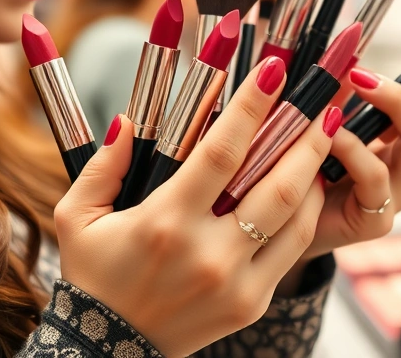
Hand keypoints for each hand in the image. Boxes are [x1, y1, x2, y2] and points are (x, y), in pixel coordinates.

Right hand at [55, 57, 335, 356]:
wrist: (106, 351)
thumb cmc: (93, 276)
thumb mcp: (76, 217)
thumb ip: (103, 165)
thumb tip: (129, 121)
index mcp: (165, 223)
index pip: (222, 153)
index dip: (252, 107)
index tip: (273, 70)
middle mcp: (209, 253)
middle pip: (278, 185)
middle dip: (307, 136)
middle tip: (322, 102)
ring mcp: (237, 282)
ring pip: (297, 218)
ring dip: (315, 172)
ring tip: (324, 137)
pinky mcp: (252, 302)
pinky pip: (292, 250)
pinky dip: (306, 213)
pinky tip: (308, 186)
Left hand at [301, 37, 400, 260]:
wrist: (274, 228)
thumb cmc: (295, 170)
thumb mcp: (315, 124)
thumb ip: (332, 95)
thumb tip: (338, 54)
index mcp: (394, 142)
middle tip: (367, 73)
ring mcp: (393, 195)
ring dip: (388, 106)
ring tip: (353, 85)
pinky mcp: (376, 220)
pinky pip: (375, 176)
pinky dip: (354, 148)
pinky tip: (330, 136)